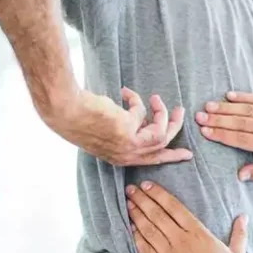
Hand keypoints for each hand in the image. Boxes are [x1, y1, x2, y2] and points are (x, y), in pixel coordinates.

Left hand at [43, 87, 192, 165]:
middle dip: (175, 127)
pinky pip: (143, 113)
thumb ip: (127, 129)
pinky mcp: (129, 130)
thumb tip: (143, 118)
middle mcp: (127, 155)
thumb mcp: (108, 130)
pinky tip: (124, 92)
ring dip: (162, 112)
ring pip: (160, 132)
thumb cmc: (80, 118)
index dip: (171, 156)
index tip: (187, 154)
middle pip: (163, 145)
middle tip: (180, 111)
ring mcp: (129, 145)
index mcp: (120, 158)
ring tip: (156, 98)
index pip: (152, 160)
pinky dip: (136, 100)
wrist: (66, 111)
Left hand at [125, 182, 247, 252]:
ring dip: (137, 215)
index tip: (147, 185)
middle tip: (131, 189)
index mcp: (198, 233)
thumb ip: (238, 233)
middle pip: (157, 215)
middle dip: (142, 200)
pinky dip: (137, 237)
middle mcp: (181, 241)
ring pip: (148, 230)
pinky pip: (145, 250)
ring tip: (128, 204)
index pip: (174, 207)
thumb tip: (243, 217)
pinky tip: (131, 228)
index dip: (159, 194)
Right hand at [195, 92, 252, 180]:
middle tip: (199, 117)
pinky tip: (229, 95)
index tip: (205, 131)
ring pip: (246, 109)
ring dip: (225, 107)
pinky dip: (243, 97)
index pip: (240, 139)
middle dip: (217, 119)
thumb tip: (239, 175)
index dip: (222, 135)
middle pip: (239, 122)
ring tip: (208, 106)